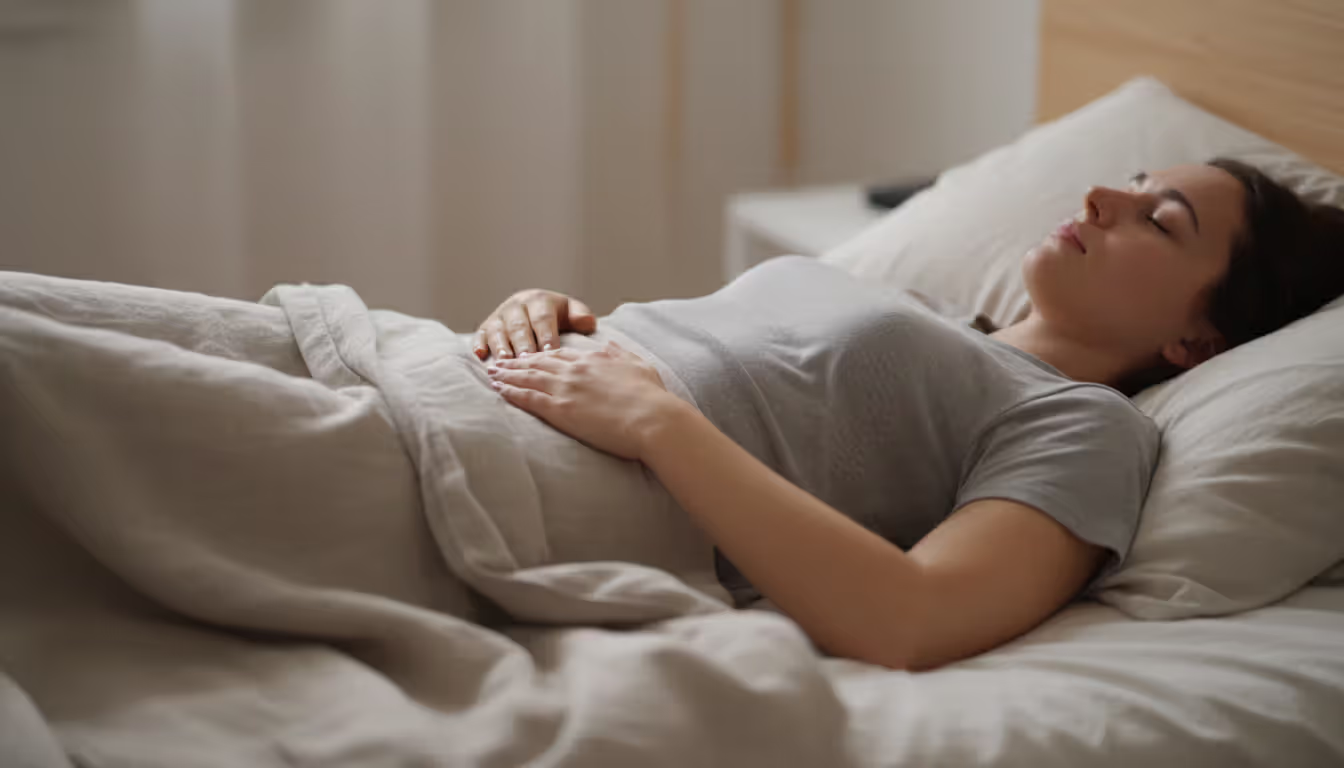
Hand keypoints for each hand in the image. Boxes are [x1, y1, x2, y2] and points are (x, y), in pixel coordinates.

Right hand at [475, 289, 596, 360]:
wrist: (534, 307)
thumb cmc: (558, 316)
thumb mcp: (571, 312)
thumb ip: (580, 316)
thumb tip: (587, 322)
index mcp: (539, 301)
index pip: (543, 319)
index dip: (546, 335)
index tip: (550, 352)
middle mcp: (516, 307)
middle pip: (519, 326)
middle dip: (523, 344)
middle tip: (527, 360)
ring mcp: (499, 317)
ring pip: (498, 331)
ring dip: (501, 346)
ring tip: (505, 361)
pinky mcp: (486, 327)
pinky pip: (480, 335)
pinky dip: (479, 344)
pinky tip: (481, 356)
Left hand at [486, 341, 682, 460]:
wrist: (652, 419)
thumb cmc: (651, 397)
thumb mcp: (639, 366)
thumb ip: (621, 354)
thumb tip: (610, 344)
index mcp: (594, 359)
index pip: (560, 354)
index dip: (540, 353)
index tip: (527, 354)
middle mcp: (575, 370)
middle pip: (538, 362)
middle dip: (516, 361)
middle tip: (499, 360)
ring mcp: (566, 389)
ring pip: (528, 378)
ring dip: (507, 375)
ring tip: (491, 373)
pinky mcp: (561, 410)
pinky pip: (529, 398)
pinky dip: (511, 392)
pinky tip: (498, 389)